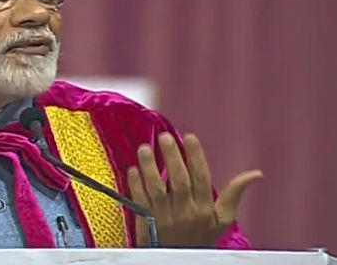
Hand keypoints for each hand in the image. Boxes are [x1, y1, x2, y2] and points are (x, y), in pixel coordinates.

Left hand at [127, 132, 262, 246]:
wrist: (179, 260)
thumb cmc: (201, 237)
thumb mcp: (222, 220)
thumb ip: (234, 194)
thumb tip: (256, 174)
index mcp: (205, 209)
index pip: (202, 178)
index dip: (196, 156)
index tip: (190, 136)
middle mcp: (186, 213)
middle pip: (179, 181)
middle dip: (172, 157)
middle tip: (164, 137)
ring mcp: (165, 218)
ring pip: (157, 189)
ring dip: (150, 168)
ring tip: (144, 149)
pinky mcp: (147, 222)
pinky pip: (141, 201)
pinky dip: (136, 185)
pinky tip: (133, 168)